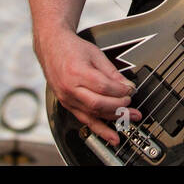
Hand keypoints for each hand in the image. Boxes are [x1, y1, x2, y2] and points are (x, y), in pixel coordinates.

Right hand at [37, 29, 140, 146]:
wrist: (52, 48)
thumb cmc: (72, 48)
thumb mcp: (95, 54)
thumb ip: (111, 72)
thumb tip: (127, 86)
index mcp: (76, 72)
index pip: (103, 87)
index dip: (120, 90)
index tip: (131, 90)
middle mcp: (69, 88)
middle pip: (97, 103)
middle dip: (118, 106)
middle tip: (131, 104)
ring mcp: (66, 98)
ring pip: (92, 114)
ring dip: (112, 119)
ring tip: (129, 120)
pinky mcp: (66, 105)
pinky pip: (84, 119)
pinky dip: (99, 128)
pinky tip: (110, 135)